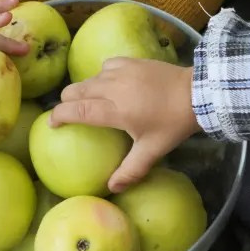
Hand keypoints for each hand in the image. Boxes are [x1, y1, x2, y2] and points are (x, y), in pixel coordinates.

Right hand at [50, 58, 200, 191]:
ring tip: (89, 102)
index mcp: (115, 110)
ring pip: (89, 78)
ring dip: (83, 90)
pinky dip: (101, 76)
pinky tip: (109, 84)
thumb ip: (131, 170)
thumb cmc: (173, 123)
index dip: (59, 115)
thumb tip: (112, 189)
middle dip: (67, 102)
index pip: (76, 110)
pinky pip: (105, 66)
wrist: (197, 92)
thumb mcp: (153, 151)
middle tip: (69, 114)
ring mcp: (121, 71)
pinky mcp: (130, 61)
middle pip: (75, 90)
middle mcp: (112, 87)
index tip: (51, 124)